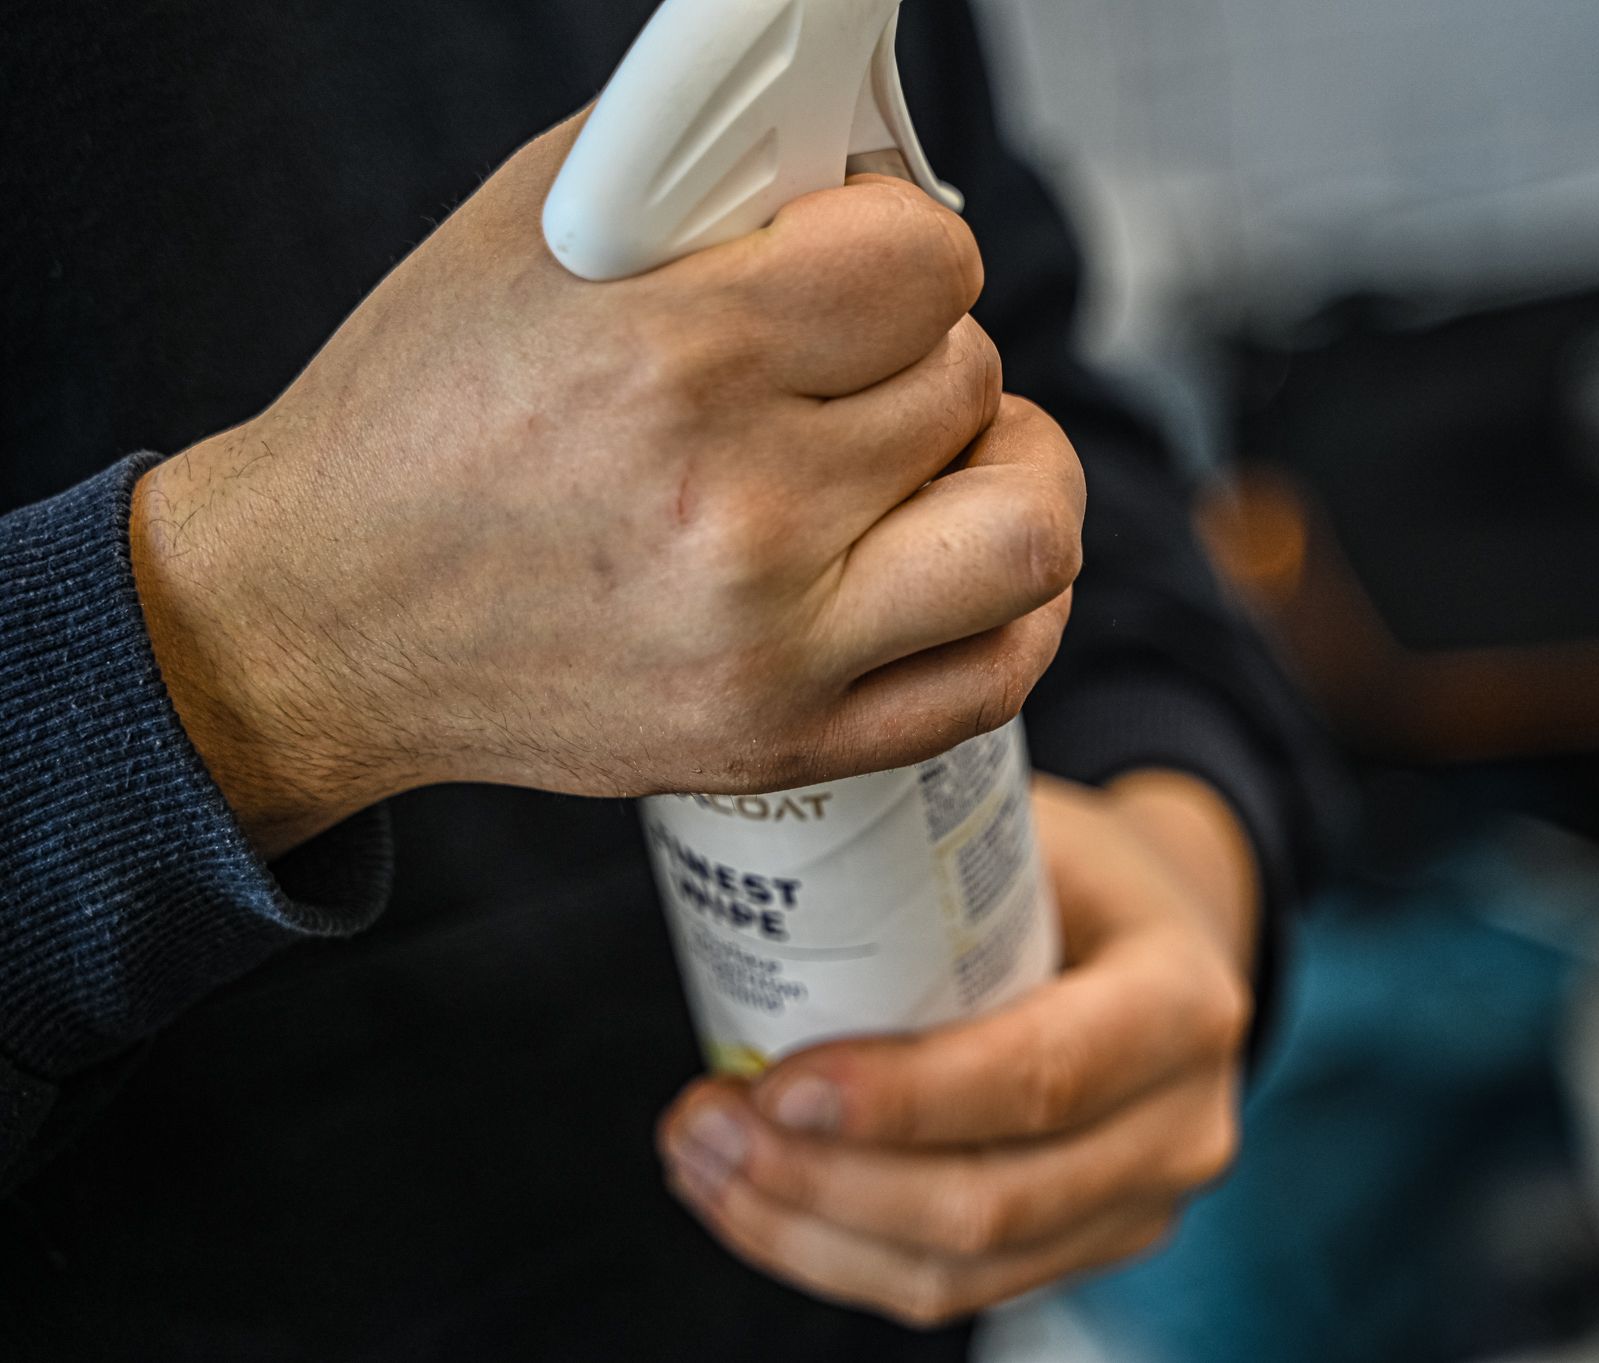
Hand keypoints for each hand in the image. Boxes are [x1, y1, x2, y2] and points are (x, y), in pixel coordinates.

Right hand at [128, 114, 1083, 856]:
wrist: (325, 617)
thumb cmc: (423, 416)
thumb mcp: (537, 237)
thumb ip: (713, 176)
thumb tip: (861, 161)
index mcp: (672, 358)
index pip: (928, 266)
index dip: (904, 246)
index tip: (863, 264)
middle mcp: (736, 513)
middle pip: (968, 381)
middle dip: (918, 349)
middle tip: (853, 363)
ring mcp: (772, 646)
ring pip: (1027, 528)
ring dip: (1008, 468)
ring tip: (946, 454)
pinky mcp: (784, 741)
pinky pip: (1000, 674)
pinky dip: (1018, 603)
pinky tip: (964, 552)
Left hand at [656, 771, 1259, 1326]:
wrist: (1166, 932)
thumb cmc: (1078, 866)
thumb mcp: (1034, 820)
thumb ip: (928, 831)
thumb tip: (767, 805)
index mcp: (1181, 1001)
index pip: (1039, 1075)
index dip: (901, 1099)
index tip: (773, 1084)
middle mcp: (1182, 1122)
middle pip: (989, 1201)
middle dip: (820, 1181)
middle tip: (705, 1123)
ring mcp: (1143, 1203)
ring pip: (956, 1270)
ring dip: (804, 1230)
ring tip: (699, 1159)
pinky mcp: (1086, 1246)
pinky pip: (948, 1287)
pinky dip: (833, 1256)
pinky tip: (747, 1200)